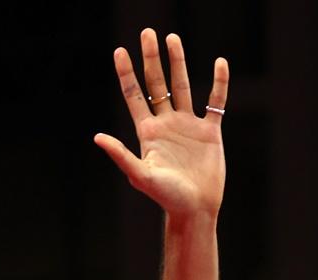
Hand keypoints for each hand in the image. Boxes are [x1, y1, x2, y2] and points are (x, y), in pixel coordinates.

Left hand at [94, 29, 228, 217]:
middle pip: (156, 84)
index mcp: (147, 132)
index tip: (119, 51)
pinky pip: (215, 101)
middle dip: (151, 59)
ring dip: (177, 63)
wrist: (194, 208)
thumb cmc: (165, 196)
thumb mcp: (140, 175)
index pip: (133, 96)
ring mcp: (187, 126)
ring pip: (182, 86)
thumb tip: (97, 137)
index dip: (126, 74)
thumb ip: (120, 154)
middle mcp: (165, 124)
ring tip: (172, 38)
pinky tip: (219, 63)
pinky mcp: (209, 131)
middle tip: (147, 33)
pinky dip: (219, 82)